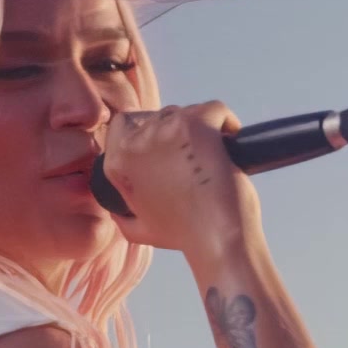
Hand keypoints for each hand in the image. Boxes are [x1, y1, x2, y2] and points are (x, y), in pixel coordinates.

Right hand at [99, 101, 262, 257]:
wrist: (217, 240)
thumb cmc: (184, 235)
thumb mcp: (137, 230)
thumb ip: (122, 214)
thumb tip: (118, 210)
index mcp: (117, 164)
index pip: (122, 124)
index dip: (146, 130)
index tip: (166, 143)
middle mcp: (136, 143)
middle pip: (158, 116)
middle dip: (178, 132)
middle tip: (195, 156)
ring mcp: (167, 129)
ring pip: (186, 112)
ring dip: (201, 128)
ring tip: (212, 155)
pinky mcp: (199, 124)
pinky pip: (215, 108)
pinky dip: (225, 120)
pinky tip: (229, 140)